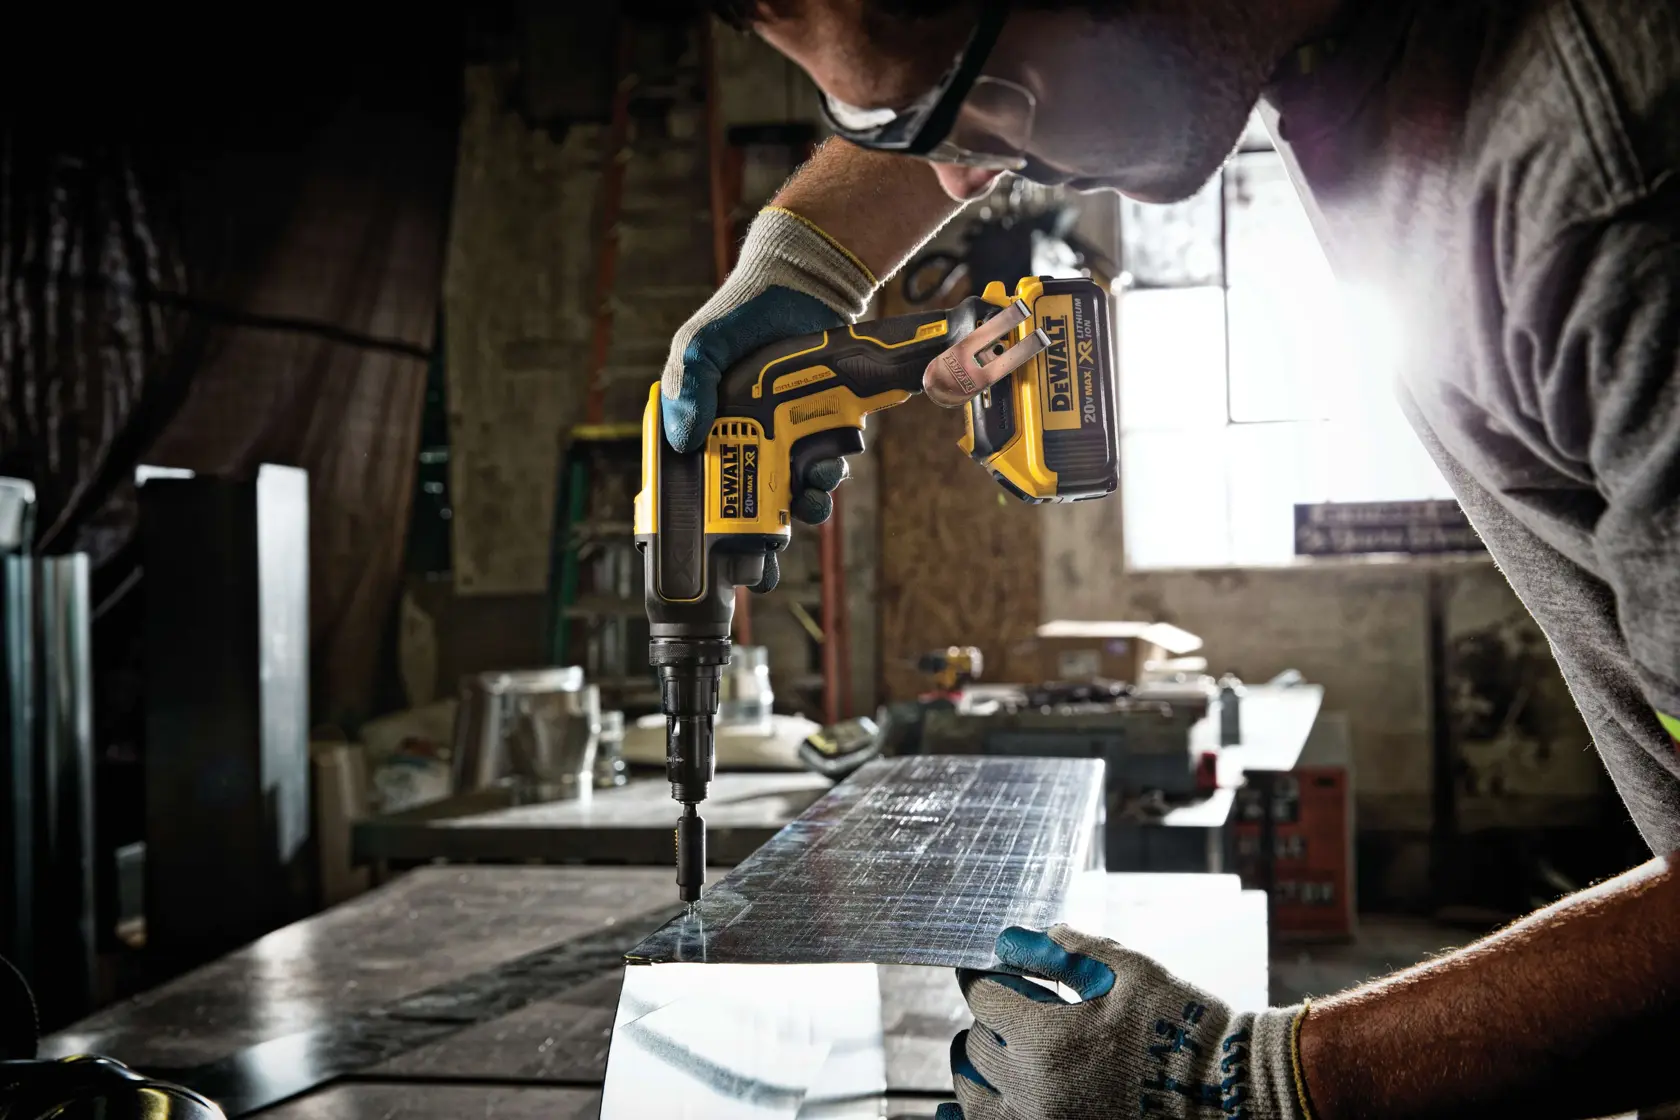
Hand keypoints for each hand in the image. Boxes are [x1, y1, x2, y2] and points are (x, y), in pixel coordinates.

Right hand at [661, 208, 876, 590]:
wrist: (801, 283)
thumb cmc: (740, 315)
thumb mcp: (699, 345)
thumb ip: (687, 385)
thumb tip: (682, 439)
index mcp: (712, 430)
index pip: (706, 489)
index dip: (717, 527)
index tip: (727, 553)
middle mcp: (749, 438)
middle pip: (756, 500)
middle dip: (768, 531)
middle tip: (776, 542)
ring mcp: (789, 434)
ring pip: (797, 487)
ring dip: (805, 501)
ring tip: (810, 495)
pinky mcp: (825, 424)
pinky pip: (829, 459)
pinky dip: (831, 470)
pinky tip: (831, 461)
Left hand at [937, 925, 1307, 1119]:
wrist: (1226, 1090)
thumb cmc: (1179, 1023)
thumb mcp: (1124, 970)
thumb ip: (1062, 950)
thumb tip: (1010, 938)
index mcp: (1047, 1039)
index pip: (985, 996)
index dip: (990, 975)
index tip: (995, 970)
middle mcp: (1035, 1089)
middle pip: (977, 1042)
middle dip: (993, 1018)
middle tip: (1017, 1007)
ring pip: (973, 1092)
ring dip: (980, 1065)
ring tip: (1001, 1049)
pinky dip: (975, 1112)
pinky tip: (967, 1105)